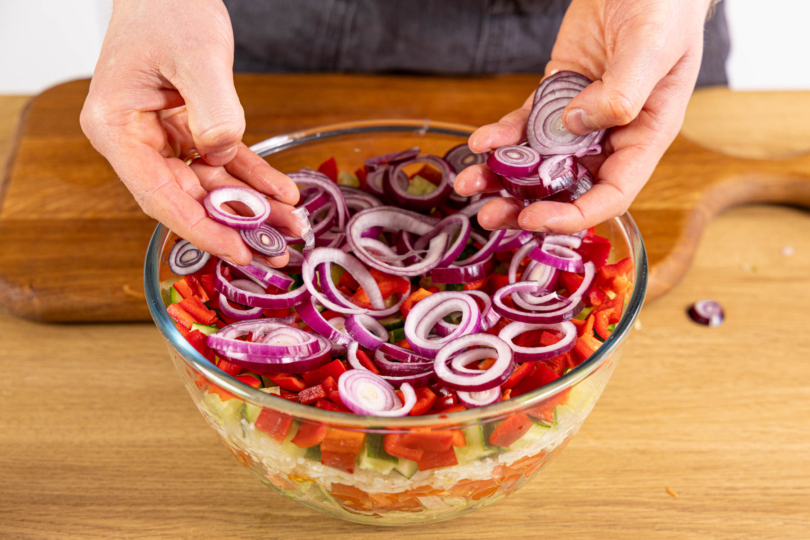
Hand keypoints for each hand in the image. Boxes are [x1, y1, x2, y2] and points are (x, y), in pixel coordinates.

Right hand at [81, 0, 300, 266]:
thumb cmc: (166, 8)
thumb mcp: (195, 54)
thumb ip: (213, 106)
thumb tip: (223, 151)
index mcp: (118, 128)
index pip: (159, 195)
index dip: (201, 228)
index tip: (236, 250)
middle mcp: (137, 140)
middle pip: (188, 198)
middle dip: (235, 225)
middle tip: (276, 250)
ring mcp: (164, 137)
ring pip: (211, 186)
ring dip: (252, 206)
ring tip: (290, 226)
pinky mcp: (191, 128)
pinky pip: (225, 161)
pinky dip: (254, 178)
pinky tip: (282, 193)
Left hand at [455, 0, 711, 232]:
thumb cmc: (664, 8)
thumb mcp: (652, 48)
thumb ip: (622, 92)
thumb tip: (577, 124)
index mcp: (645, 135)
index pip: (611, 193)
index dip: (572, 214)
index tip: (535, 219)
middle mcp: (610, 135)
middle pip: (566, 186)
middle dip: (526, 205)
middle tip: (490, 215)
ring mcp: (578, 118)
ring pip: (539, 161)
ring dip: (503, 178)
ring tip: (469, 185)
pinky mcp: (554, 97)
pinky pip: (524, 126)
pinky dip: (500, 137)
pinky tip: (479, 142)